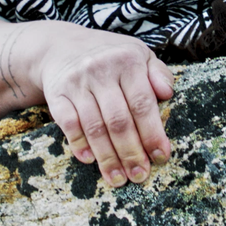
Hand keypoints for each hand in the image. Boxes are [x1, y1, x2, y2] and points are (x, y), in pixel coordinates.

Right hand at [37, 25, 173, 187]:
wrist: (60, 46)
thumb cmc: (110, 56)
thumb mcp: (138, 54)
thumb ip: (158, 73)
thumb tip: (168, 94)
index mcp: (128, 61)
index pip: (142, 103)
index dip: (152, 133)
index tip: (161, 157)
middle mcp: (102, 70)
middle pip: (119, 120)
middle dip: (131, 152)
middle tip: (140, 175)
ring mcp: (77, 83)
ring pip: (95, 127)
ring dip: (107, 157)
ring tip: (118, 179)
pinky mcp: (57, 94)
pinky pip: (68, 123)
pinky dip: (78, 143)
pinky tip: (89, 160)